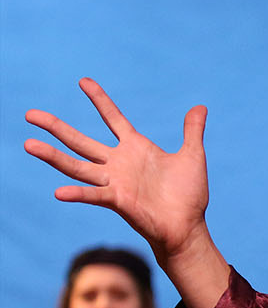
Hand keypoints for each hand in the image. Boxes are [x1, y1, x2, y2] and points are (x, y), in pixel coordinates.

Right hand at [25, 79, 229, 307]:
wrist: (188, 227)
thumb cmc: (189, 195)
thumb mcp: (192, 156)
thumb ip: (192, 131)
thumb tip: (200, 107)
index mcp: (135, 148)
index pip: (113, 117)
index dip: (99, 99)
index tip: (83, 80)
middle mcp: (119, 163)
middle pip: (80, 140)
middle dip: (56, 127)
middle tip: (30, 114)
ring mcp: (115, 181)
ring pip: (77, 165)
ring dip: (52, 156)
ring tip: (28, 144)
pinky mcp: (118, 201)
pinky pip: (94, 195)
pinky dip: (77, 194)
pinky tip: (58, 193)